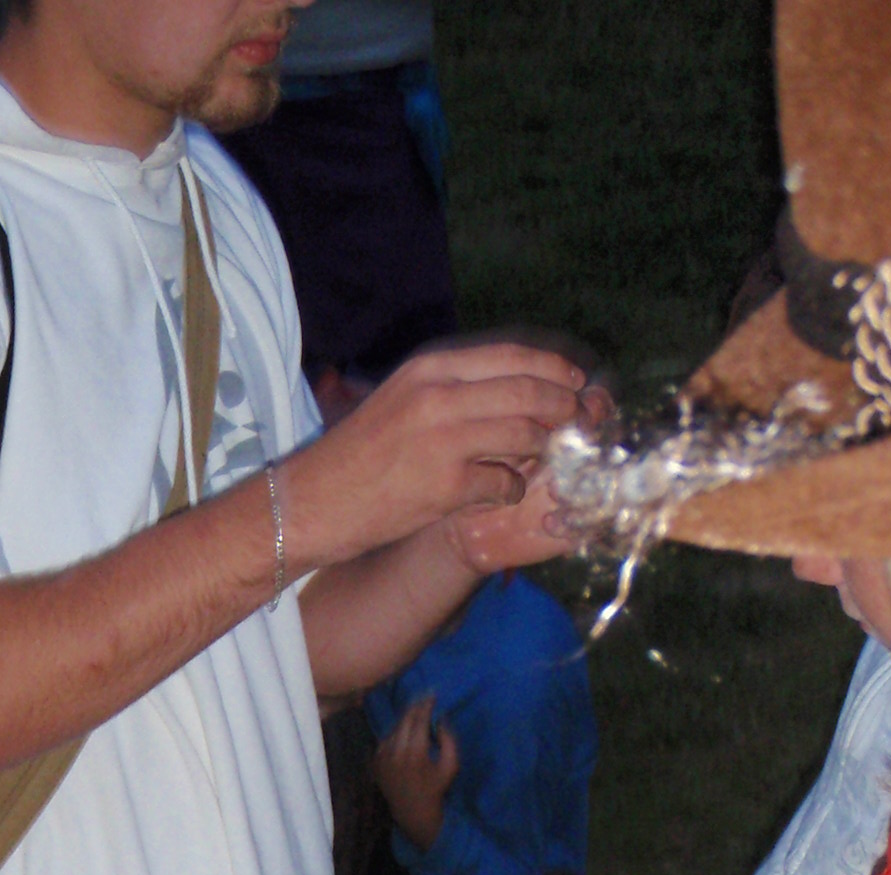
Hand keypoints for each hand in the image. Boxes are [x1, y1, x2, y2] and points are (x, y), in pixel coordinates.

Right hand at [276, 344, 589, 572]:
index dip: (554, 369)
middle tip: (577, 422)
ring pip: (525, 436)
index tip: (575, 382)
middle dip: (564, 409)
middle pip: (529, 393)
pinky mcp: (446, 486)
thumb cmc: (357, 456)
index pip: (513, 357)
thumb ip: (451, 389)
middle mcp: (440, 397)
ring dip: (540, 450)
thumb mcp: (401, 399)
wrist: (313, 502)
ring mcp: (445, 441)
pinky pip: (504, 483)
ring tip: (539, 457)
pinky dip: (510, 489)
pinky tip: (498, 492)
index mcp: (430, 369)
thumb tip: (511, 391)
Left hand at [373, 695, 458, 847]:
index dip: (426, 704)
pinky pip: (386, 739)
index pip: (419, 719)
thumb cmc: (435, 787)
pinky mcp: (376, 761)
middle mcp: (395, 751)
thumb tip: (440, 719)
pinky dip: (396, 733)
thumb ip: (449, 740)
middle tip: (423, 699)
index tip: (432, 694)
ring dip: (405, 719)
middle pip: (404, 719)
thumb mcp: (451, 765)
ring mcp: (383, 756)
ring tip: (416, 715)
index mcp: (415, 751)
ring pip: (394, 728)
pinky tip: (405, 733)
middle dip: (415, 707)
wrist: (412, 810)